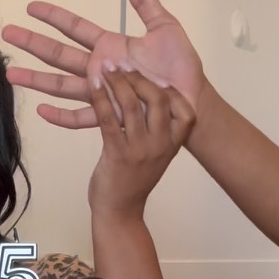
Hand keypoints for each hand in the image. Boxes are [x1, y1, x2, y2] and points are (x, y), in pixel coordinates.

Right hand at [1, 0, 205, 128]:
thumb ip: (147, 4)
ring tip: (11, 74)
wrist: (191, 99)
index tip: (32, 7)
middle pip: (59, 54)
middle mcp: (100, 69)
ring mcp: (102, 92)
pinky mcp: (110, 115)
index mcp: (110, 46)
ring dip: (37, 80)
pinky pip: (82, 117)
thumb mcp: (166, 28)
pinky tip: (42, 112)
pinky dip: (62, 117)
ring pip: (62, 85)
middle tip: (8, 34)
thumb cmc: (181, 68)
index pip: (75, 27)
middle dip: (33, 44)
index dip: (54, 16)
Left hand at [88, 68, 195, 220]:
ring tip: (105, 68)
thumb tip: (149, 100)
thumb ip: (156, 131)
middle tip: (122, 65)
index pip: (185, 110)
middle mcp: (160, 146)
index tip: (157, 76)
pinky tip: (94, 85)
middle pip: (158, 99)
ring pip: (132, 105)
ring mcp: (140, 150)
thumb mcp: (155, 156)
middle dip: (139, 77)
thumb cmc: (134, 181)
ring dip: (117, 82)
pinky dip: (100, 98)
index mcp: (173, 145)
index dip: (172, 89)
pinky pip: (109, 119)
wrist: (120, 212)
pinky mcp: (117, 154)